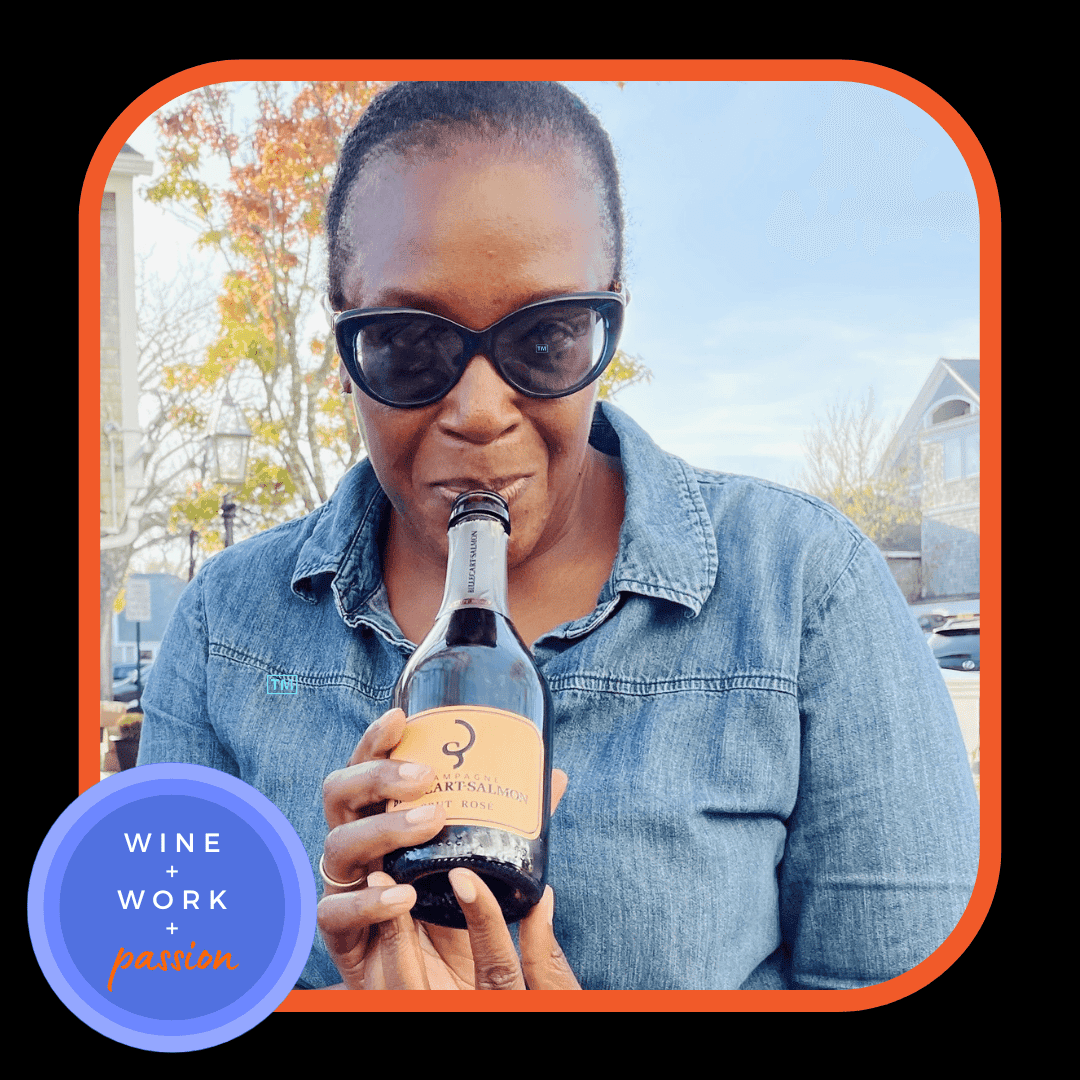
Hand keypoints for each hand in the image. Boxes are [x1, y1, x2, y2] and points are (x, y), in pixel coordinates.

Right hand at [317, 708, 576, 989]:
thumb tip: (555, 777)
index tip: (401, 717)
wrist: (443, 983)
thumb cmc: (457, 910)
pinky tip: (404, 894)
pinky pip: (335, 913)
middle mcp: (357, 845)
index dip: (376, 740)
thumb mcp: (483, 861)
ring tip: (430, 823)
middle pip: (339, 794)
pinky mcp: (344, 936)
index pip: (365, 768)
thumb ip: (512, 822)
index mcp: (380, 817)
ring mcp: (345, 887)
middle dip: (378, 776)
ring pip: (338, 846)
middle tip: (426, 775)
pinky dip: (369, 902)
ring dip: (383, 829)